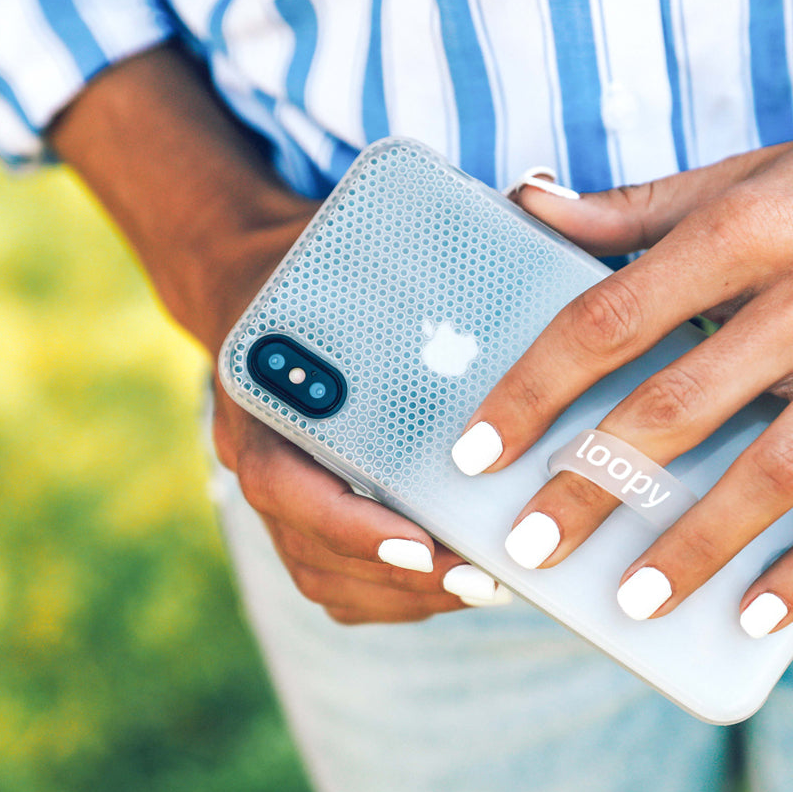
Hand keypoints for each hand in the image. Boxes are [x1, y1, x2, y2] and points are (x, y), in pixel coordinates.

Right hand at [205, 210, 509, 623]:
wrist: (256, 283)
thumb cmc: (322, 261)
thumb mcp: (353, 232)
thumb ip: (437, 226)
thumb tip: (538, 193)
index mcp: (254, 394)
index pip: (283, 483)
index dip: (349, 524)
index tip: (425, 540)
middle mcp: (255, 455)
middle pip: (310, 551)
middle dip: (397, 578)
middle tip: (482, 578)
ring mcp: (276, 493)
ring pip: (324, 579)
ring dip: (403, 597)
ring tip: (484, 587)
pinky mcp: (300, 517)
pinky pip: (336, 584)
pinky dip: (393, 598)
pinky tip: (457, 586)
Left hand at [459, 84, 792, 635]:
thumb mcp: (746, 172)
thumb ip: (632, 206)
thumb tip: (526, 207)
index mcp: (747, 232)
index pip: (610, 319)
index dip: (533, 390)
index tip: (476, 452)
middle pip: (677, 410)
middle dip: (591, 488)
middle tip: (530, 546)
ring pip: (773, 474)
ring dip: (695, 548)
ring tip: (631, 603)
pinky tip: (756, 618)